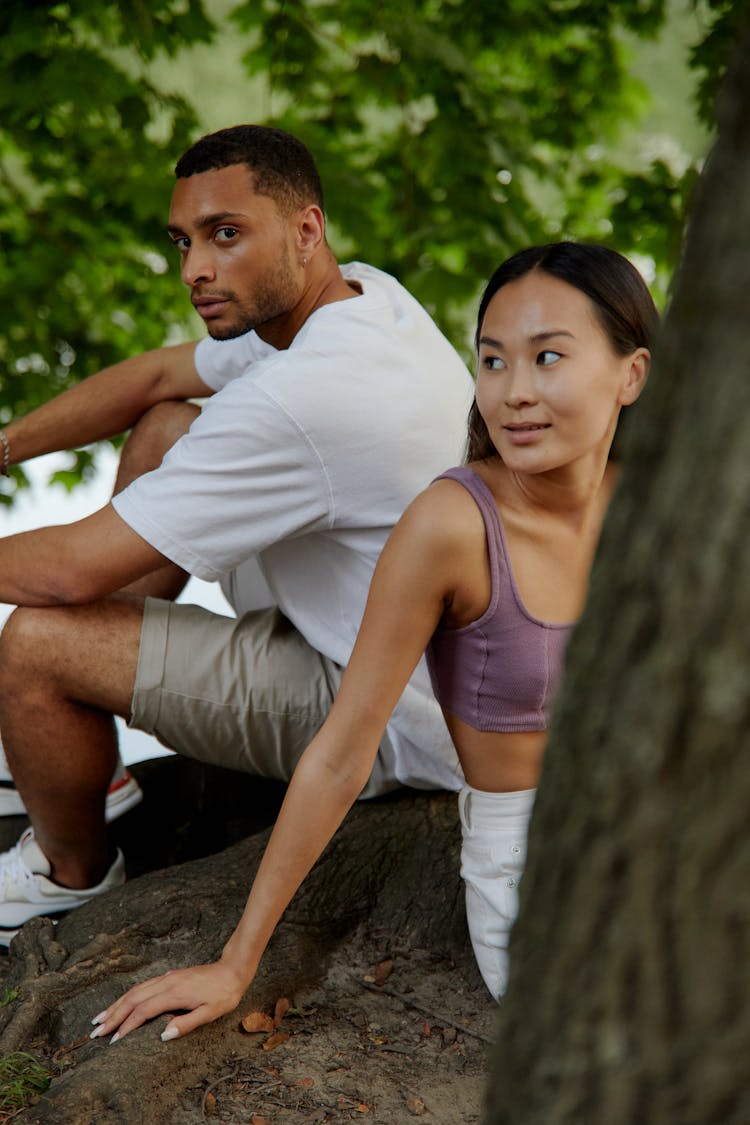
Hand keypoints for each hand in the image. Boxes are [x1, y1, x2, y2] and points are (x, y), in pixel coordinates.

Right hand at [89, 959, 248, 1043]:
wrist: (232, 970)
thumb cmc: (224, 994)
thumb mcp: (210, 1012)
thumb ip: (187, 1024)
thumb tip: (163, 1036)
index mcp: (175, 994)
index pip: (143, 1011)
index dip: (127, 1026)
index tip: (113, 1041)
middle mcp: (166, 983)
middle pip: (133, 999)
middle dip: (113, 1015)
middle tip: (95, 1031)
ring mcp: (166, 978)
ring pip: (135, 991)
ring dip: (116, 1004)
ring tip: (100, 1018)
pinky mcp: (168, 977)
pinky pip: (142, 987)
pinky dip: (127, 996)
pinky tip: (121, 1003)